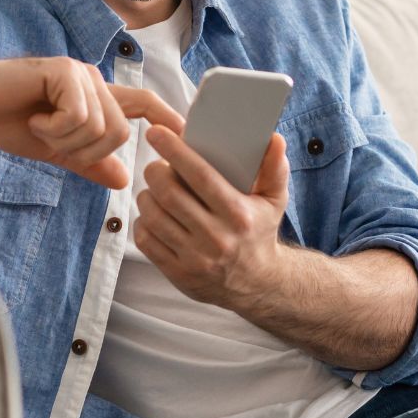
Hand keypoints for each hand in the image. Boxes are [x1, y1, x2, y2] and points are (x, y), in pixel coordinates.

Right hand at [0, 56, 184, 188]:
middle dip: (85, 152)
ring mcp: (81, 73)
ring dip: (65, 140)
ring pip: (100, 127)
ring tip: (40, 126)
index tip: (188, 135)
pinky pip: (78, 115)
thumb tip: (124, 180)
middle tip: (53, 142)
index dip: (168, 118)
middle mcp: (95, 81)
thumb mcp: (56, 151)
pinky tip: (34, 116)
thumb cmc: (10, 120)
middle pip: (120, 133)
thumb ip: (90, 164)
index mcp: (97, 99)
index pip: (144, 104)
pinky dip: (54, 127)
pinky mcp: (63, 70)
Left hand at [134, 126, 289, 306]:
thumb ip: (274, 168)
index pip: (201, 176)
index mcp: (239, 215)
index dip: (175, 152)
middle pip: (169, 194)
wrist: (257, 284)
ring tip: (154, 189)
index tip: (156, 133)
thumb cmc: (260, 231)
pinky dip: (143, 221)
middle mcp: (216, 238)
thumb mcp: (274, 200)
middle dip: (154, 172)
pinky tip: (153, 214)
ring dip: (146, 195)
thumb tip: (274, 138)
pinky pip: (146, 240)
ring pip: (153, 216)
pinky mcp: (178, 273)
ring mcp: (195, 258)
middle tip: (155, 166)